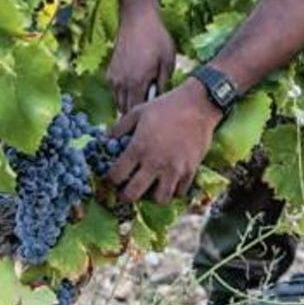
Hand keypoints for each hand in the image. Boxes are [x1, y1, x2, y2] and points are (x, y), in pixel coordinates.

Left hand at [105, 78, 222, 203]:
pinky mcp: (190, 171)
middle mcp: (154, 162)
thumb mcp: (137, 112)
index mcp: (138, 147)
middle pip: (133, 194)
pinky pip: (179, 192)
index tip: (112, 179)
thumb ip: (119, 128)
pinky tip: (168, 182)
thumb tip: (105, 139)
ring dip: (151, 198)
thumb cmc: (166, 106)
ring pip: (159, 200)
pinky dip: (172, 191)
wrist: (198, 105)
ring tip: (149, 189)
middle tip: (125, 192)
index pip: (116, 176)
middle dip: (125, 196)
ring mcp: (174, 169)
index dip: (110, 180)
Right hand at [107, 7, 175, 114]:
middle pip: (124, 110)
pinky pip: (115, 91)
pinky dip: (123, 94)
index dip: (144, 119)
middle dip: (135, 115)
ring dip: (128, 104)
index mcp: (136, 82)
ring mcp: (113, 76)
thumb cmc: (156, 38)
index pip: (135, 112)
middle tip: (150, 113)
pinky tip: (136, 88)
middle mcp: (120, 82)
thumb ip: (163, 84)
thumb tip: (159, 101)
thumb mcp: (168, 62)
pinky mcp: (110, 70)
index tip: (155, 120)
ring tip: (144, 101)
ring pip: (118, 102)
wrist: (137, 18)